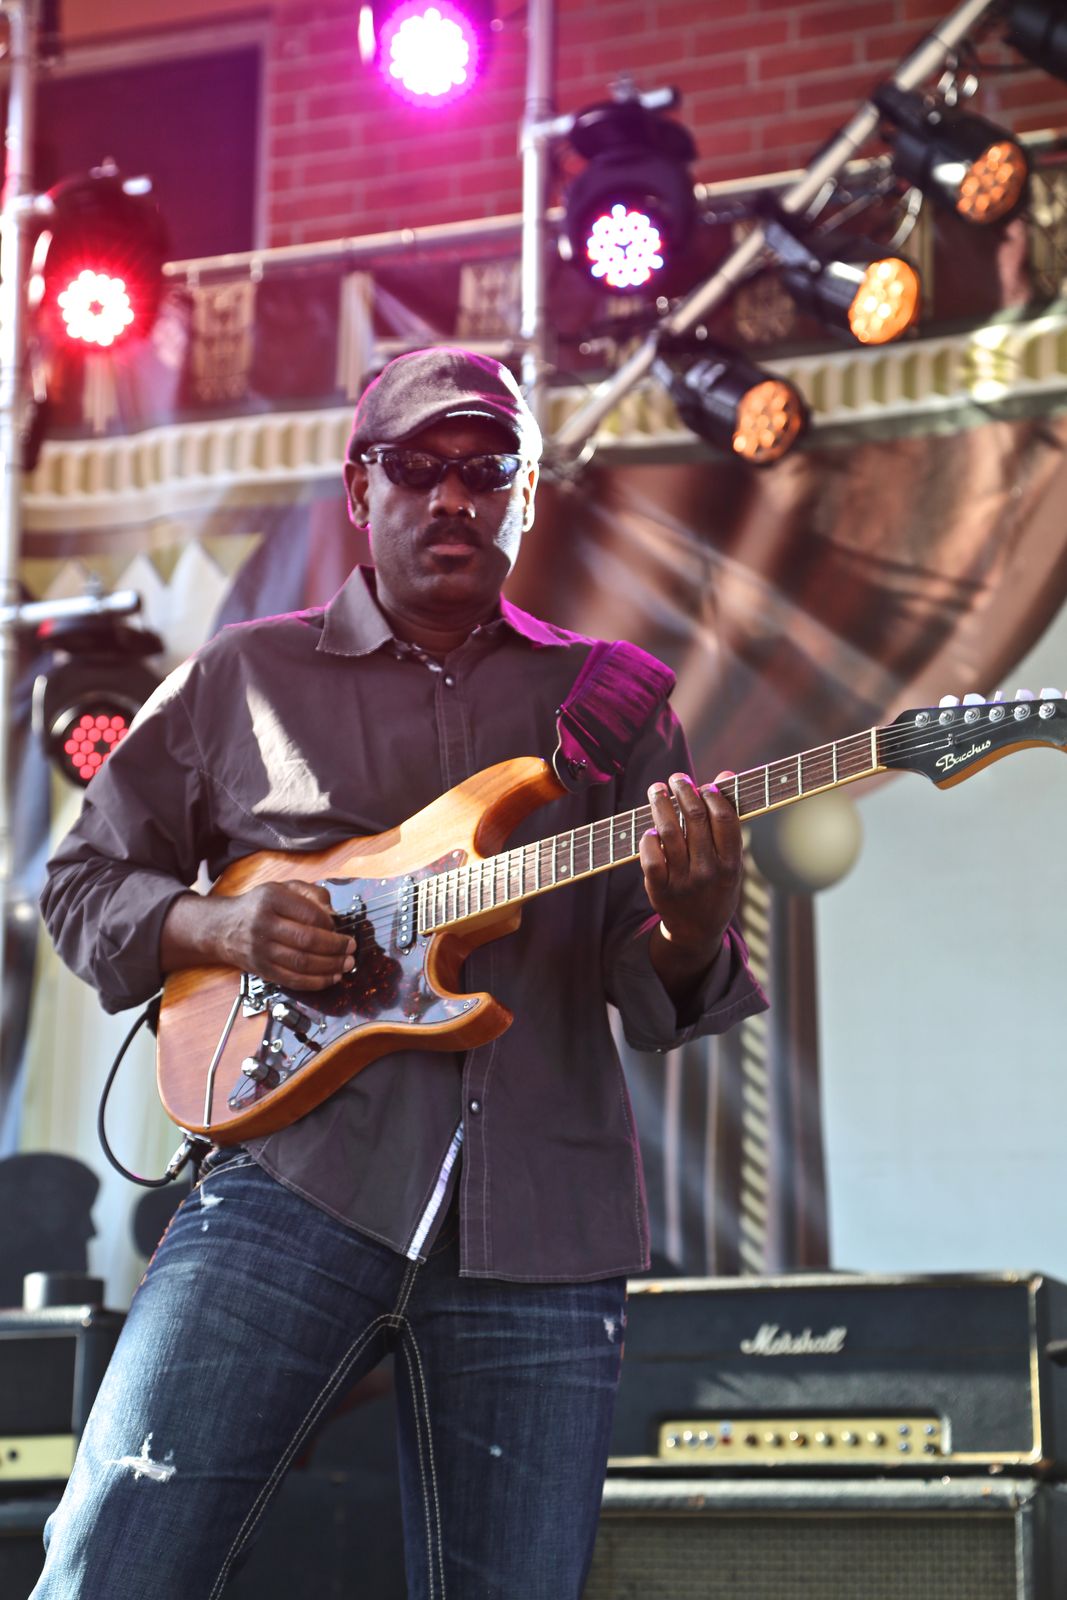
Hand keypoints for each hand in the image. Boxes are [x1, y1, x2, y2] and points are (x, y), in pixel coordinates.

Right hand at [162, 880, 355, 989]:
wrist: (223, 929)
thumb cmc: (260, 906)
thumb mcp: (282, 889)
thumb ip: (311, 894)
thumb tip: (333, 913)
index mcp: (271, 899)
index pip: (309, 914)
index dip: (330, 923)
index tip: (340, 927)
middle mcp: (263, 925)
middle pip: (307, 941)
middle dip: (335, 947)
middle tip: (351, 948)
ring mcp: (261, 950)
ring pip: (302, 963)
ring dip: (330, 966)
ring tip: (346, 964)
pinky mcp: (263, 970)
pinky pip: (293, 980)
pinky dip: (316, 982)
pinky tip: (331, 978)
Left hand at [638, 772, 742, 960]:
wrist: (697, 932)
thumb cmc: (716, 886)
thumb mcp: (730, 860)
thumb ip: (727, 820)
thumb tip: (725, 775)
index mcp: (731, 865)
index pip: (724, 820)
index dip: (713, 796)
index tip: (705, 785)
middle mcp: (708, 873)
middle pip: (694, 820)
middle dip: (684, 792)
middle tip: (677, 778)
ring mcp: (683, 883)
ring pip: (669, 833)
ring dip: (661, 805)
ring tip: (658, 790)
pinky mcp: (659, 891)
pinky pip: (651, 857)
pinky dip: (648, 839)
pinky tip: (650, 829)